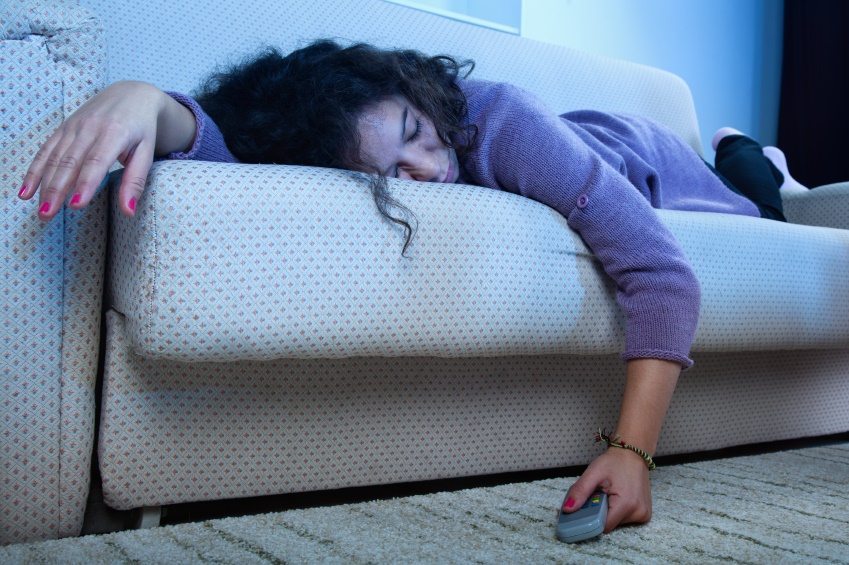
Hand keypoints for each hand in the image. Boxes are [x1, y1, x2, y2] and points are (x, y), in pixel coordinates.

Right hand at [18, 80, 193, 219]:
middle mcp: (90, 127)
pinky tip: (26, 191)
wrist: (131, 95)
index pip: (97, 161)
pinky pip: (46, 150)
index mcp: (115, 132)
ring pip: (54, 158)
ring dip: (44, 185)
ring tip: (40, 211)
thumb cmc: (142, 129)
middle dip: (56, 190)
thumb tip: (128, 211)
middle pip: (69, 162)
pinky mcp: (63, 128)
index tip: (76, 205)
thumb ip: (135, 181)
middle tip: (48, 215)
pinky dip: (35, 171)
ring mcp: (73, 126)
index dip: (85, 184)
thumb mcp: (147, 153)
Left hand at [562, 447, 651, 532]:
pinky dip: (617, 510)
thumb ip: (580, 491)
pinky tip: (617, 497)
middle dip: (599, 513)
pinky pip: (625, 519)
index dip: (591, 518)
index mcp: (627, 505)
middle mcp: (639, 513)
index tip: (585, 507)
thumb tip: (567, 509)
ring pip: (616, 522)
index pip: (602, 526)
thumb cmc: (614, 462)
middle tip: (598, 495)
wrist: (632, 454)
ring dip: (608, 511)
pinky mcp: (645, 514)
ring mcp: (643, 515)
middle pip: (609, 525)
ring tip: (608, 494)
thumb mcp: (594, 473)